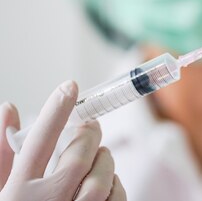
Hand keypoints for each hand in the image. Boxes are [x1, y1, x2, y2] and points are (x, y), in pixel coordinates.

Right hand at [0, 81, 126, 200]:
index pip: (40, 141)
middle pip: (79, 157)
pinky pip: (117, 198)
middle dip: (90, 136)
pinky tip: (104, 188)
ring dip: (105, 162)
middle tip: (91, 127)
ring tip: (98, 159)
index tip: (70, 86)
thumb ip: (3, 152)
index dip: (56, 110)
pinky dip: (115, 187)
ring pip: (102, 179)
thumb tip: (10, 108)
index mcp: (19, 191)